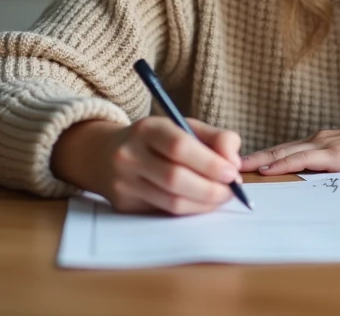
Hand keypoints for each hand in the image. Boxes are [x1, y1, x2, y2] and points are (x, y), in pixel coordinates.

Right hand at [51, 117, 242, 214]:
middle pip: (175, 178)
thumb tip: (234, 163)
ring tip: (221, 197)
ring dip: (204, 204)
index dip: (210, 162)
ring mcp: (124, 183)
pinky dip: (189, 210)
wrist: (105, 154)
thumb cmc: (156, 140)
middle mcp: (130, 155)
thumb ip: (216, 138)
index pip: (179, 146)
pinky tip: (201, 203)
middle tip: (232, 190)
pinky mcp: (124, 205)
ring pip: (171, 202)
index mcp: (147, 128)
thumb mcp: (184, 126)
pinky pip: (164, 212)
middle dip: (211, 188)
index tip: (233, 172)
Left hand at [239, 118, 339, 175]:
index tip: (239, 165)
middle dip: (250, 158)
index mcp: (321, 142)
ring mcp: (326, 145)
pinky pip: (302, 159)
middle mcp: (318, 139)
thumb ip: (333, 166)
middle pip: (276, 150)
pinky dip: (281, 164)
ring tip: (235, 168)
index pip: (284, 151)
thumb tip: (315, 181)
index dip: (261, 158)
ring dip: (258, 161)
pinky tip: (266, 169)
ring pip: (283, 153)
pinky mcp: (336, 155)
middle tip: (222, 165)